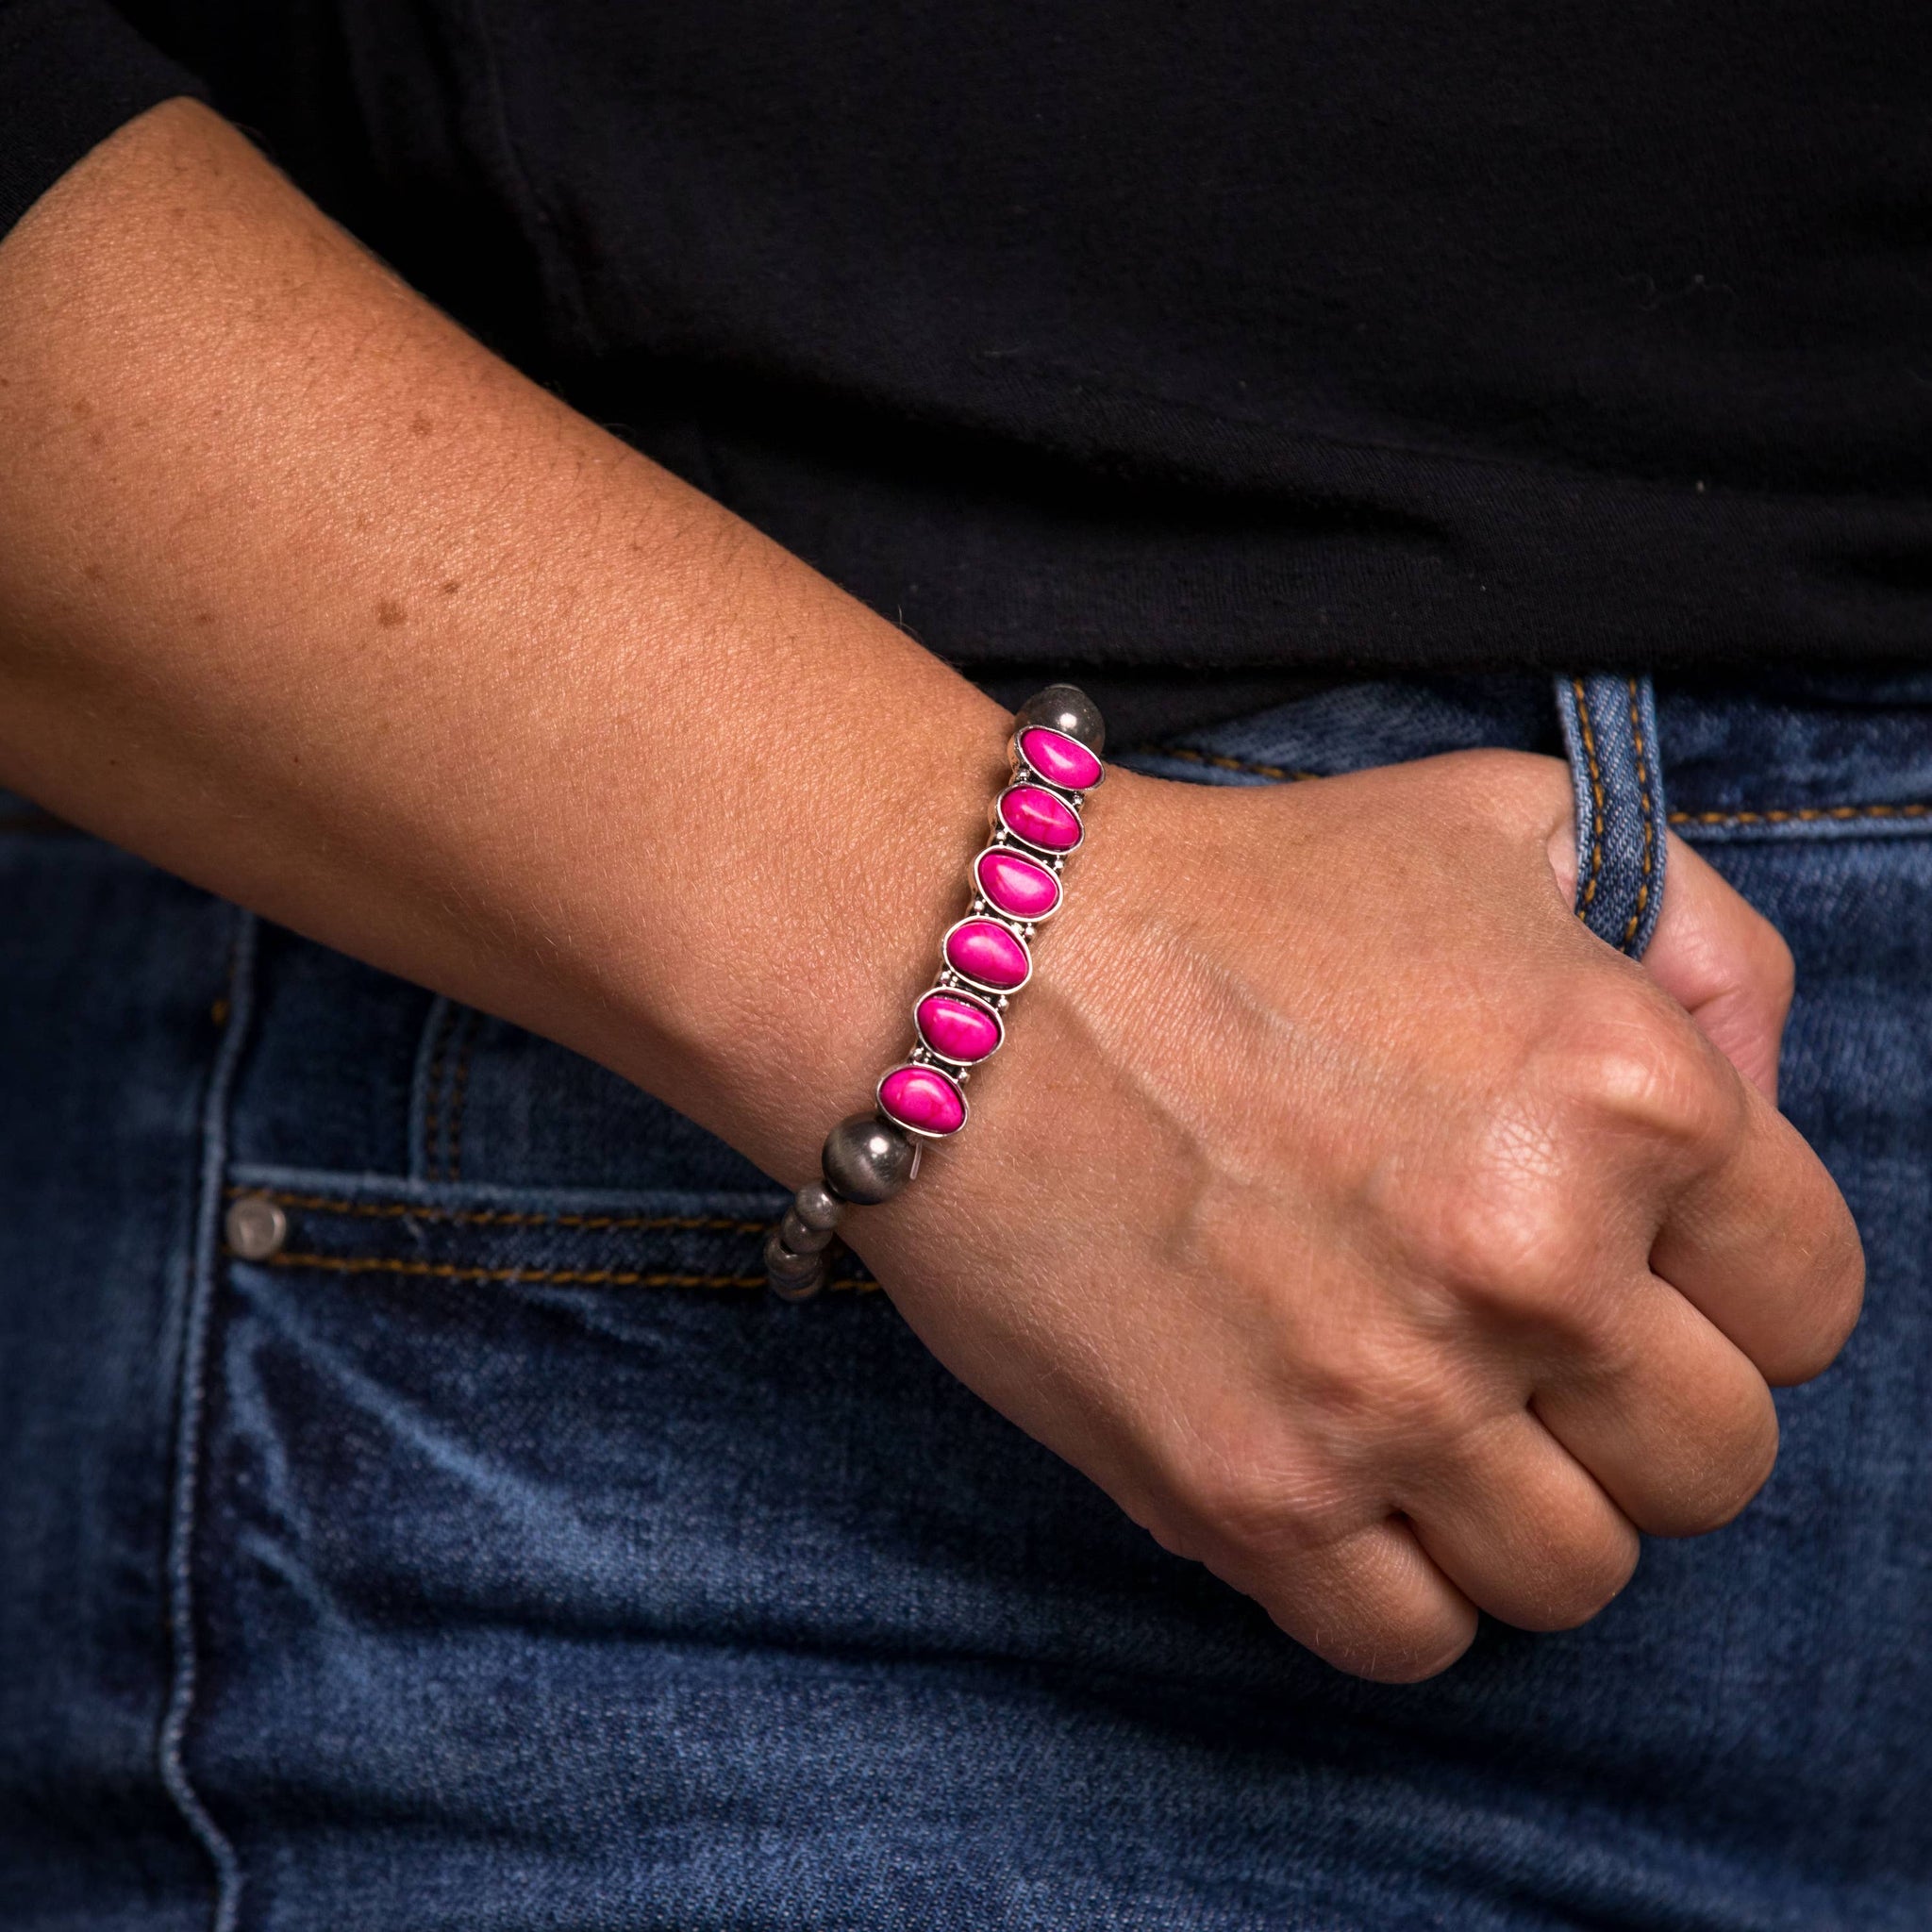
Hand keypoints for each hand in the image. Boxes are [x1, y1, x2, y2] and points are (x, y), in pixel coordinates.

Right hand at [856, 750, 1862, 1679]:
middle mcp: (1534, 1262)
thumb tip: (1757, 1109)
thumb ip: (1701, 951)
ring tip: (1421, 1407)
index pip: (1810, 1302)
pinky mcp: (1248, 1497)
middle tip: (1524, 1341)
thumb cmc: (1233, 887)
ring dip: (1519, 1503)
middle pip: (1716, 1463)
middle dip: (1638, 1409)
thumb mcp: (1506, 825)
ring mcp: (1389, 1398)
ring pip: (1578, 1576)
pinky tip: (1337, 1474)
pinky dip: (1394, 1579)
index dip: (1732, 1290)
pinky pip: (1412, 1640)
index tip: (1637, 1270)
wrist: (964, 967)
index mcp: (1627, 1092)